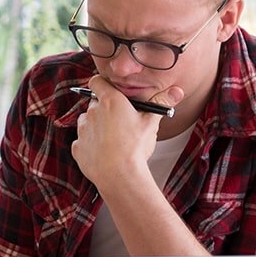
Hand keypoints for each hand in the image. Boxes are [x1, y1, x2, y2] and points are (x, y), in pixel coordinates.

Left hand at [71, 78, 185, 188]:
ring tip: (113, 139)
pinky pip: (83, 142)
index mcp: (110, 101)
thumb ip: (162, 103)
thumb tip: (178, 90)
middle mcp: (92, 112)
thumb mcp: (152, 122)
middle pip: (95, 103)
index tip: (110, 91)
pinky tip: (104, 153)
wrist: (120, 176)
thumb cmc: (136, 147)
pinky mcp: (77, 147)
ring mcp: (82, 130)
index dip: (102, 84)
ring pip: (87, 122)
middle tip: (120, 122)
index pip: (97, 81)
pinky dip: (90, 145)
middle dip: (104, 109)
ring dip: (96, 126)